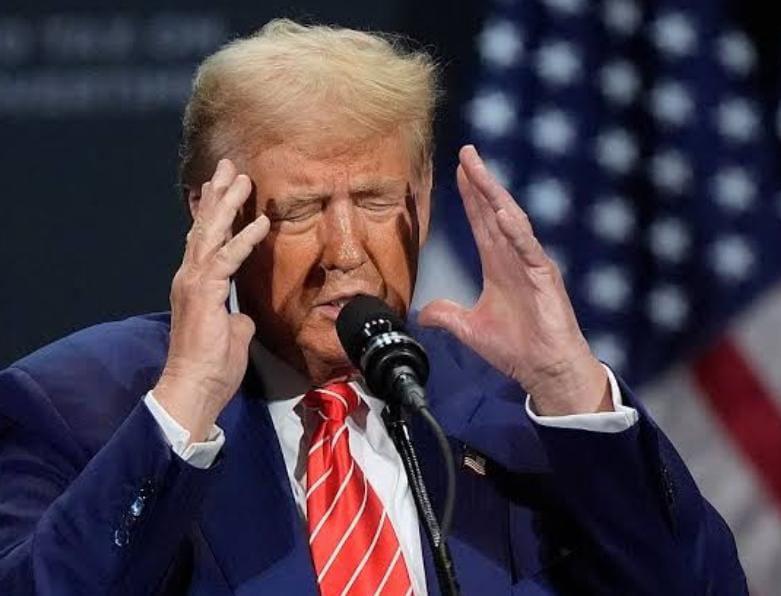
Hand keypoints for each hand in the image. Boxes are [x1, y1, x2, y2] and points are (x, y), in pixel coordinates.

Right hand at [153, 159, 269, 440]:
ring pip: (211, 234)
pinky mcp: (204, 293)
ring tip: (242, 178)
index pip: (204, 240)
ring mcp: (194, 282)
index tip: (219, 189)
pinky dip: (244, 239)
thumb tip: (244, 317)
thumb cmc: (211, 366)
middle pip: (204, 227)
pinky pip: (228, 259)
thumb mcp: (231, 336)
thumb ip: (236, 318)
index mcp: (196, 284)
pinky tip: (260, 221)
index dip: (212, 213)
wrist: (193, 387)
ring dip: (227, 204)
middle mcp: (191, 276)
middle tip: (228, 167)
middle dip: (217, 195)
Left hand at [419, 146, 609, 415]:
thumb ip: (447, 315)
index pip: (481, 222)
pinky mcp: (545, 277)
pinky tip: (501, 211)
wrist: (544, 370)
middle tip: (467, 153)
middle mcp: (514, 258)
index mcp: (498, 265)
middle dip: (480, 182)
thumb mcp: (470, 329)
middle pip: (494, 211)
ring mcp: (531, 264)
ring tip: (479, 170)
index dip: (470, 196)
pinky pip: (528, 248)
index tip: (458, 170)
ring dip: (494, 195)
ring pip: (511, 221)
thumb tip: (424, 312)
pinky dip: (515, 230)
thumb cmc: (517, 348)